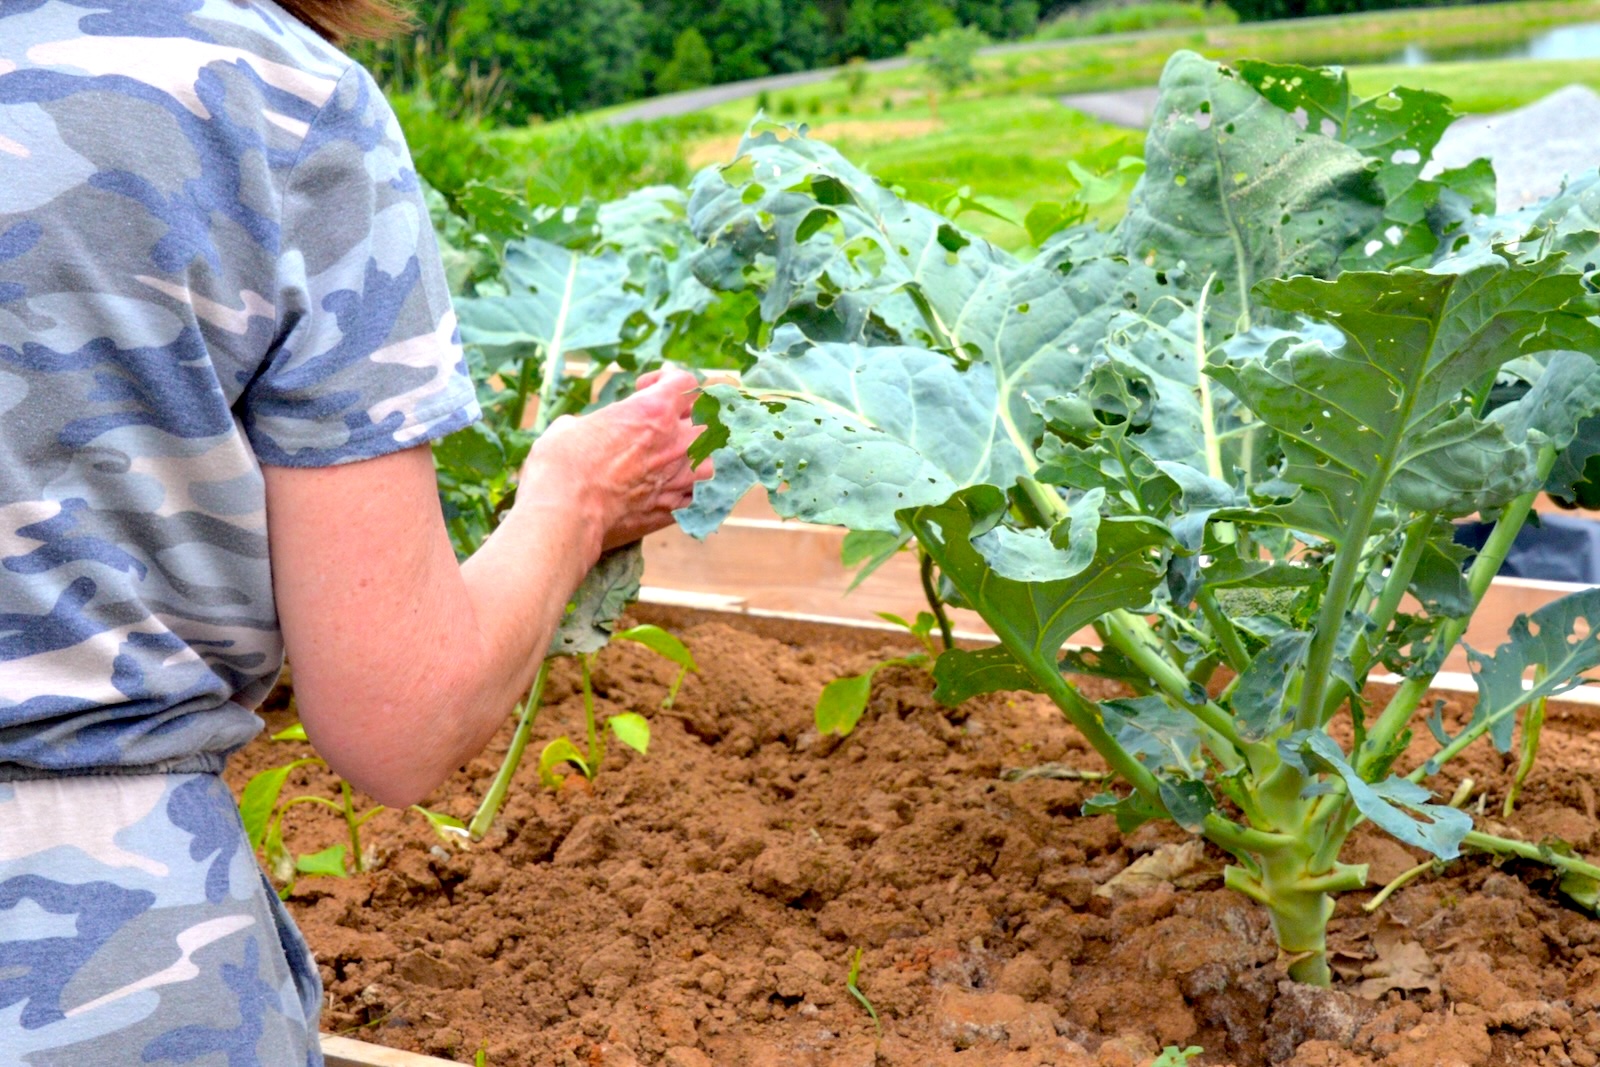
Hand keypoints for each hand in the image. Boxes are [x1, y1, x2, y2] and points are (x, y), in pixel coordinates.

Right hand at [519, 367, 708, 556]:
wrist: (566, 512)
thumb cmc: (561, 465)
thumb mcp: (569, 427)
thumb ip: (591, 423)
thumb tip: (583, 430)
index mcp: (652, 410)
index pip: (684, 381)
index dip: (667, 379)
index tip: (645, 388)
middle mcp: (675, 440)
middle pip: (707, 419)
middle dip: (687, 418)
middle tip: (665, 425)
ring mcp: (679, 476)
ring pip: (711, 461)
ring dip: (696, 458)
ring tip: (674, 461)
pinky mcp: (675, 509)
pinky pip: (698, 497)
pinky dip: (688, 493)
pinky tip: (670, 492)